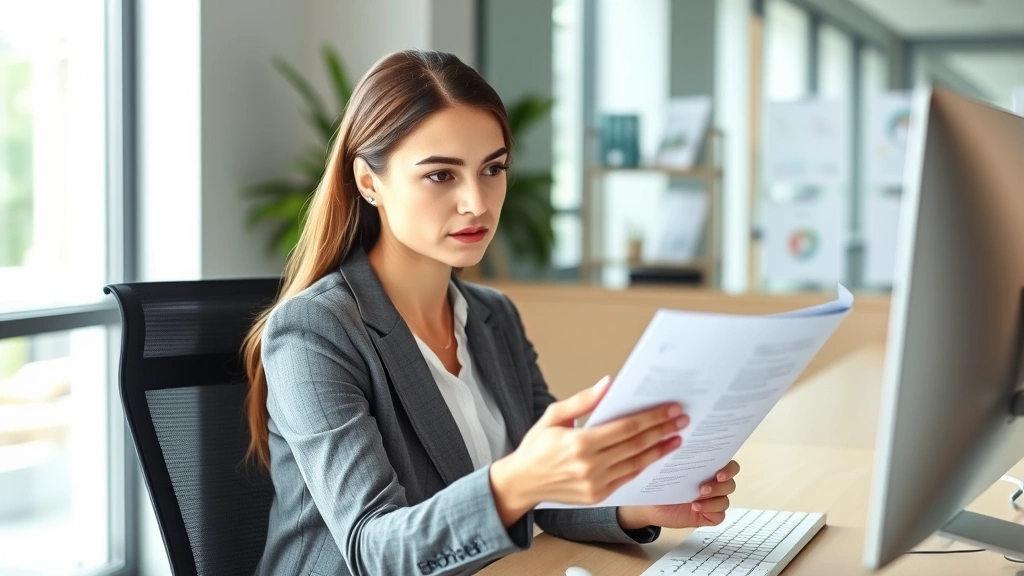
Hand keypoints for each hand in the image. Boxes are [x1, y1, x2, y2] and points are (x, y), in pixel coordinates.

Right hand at [489, 376, 689, 525]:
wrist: (523, 482)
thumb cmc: (536, 447)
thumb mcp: (553, 417)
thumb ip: (582, 400)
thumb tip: (608, 384)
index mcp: (579, 443)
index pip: (625, 428)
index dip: (651, 418)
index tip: (670, 408)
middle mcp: (590, 466)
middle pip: (635, 445)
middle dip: (661, 431)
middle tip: (681, 420)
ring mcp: (595, 483)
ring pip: (636, 463)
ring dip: (659, 450)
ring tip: (676, 438)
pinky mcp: (598, 495)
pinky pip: (627, 477)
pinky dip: (644, 465)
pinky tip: (655, 454)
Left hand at [617, 461, 740, 529]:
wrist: (650, 506)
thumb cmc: (659, 483)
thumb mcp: (667, 469)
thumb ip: (678, 457)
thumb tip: (679, 442)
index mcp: (707, 469)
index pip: (729, 465)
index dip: (729, 469)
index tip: (719, 472)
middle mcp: (713, 484)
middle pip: (730, 483)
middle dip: (721, 485)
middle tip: (704, 487)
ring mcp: (712, 501)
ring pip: (725, 500)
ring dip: (714, 499)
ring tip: (697, 496)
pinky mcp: (708, 516)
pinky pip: (719, 515)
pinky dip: (710, 511)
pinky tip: (695, 507)